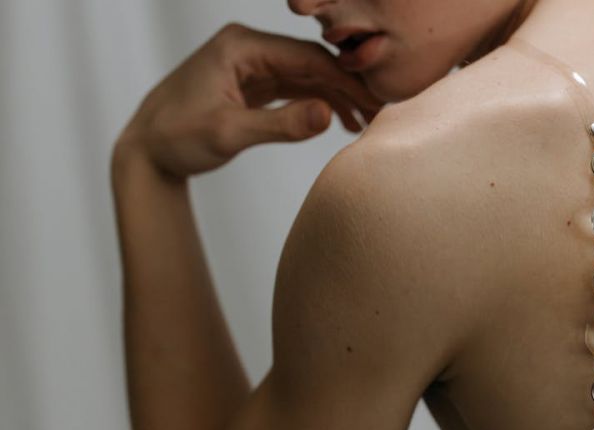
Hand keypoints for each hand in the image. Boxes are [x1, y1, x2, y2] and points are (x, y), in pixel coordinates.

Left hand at [115, 23, 383, 179]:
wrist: (145, 152)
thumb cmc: (175, 139)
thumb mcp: (229, 134)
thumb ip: (281, 124)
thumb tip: (329, 114)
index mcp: (240, 46)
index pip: (307, 57)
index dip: (346, 80)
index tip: (377, 101)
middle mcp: (247, 48)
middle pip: (312, 63)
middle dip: (348, 88)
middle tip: (381, 113)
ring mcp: (250, 64)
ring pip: (307, 76)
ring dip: (336, 98)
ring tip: (366, 123)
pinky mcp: (251, 83)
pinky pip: (294, 88)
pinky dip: (317, 104)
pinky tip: (340, 122)